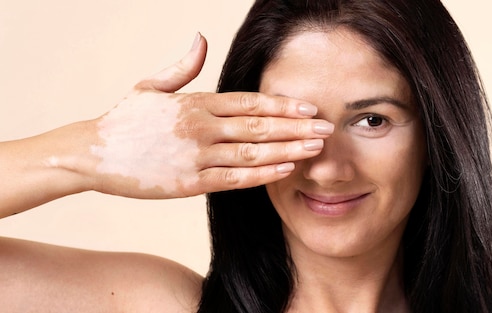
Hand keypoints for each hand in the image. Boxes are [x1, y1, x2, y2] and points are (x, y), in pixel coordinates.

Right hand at [84, 33, 332, 197]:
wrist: (91, 154)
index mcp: (196, 103)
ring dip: (288, 150)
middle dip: (296, 128)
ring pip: (252, 152)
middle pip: (259, 126)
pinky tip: (286, 169)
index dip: (282, 104)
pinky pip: (234, 179)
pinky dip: (262, 174)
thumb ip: (183, 66)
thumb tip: (200, 36)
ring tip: (315, 150)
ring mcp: (196, 157)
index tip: (309, 108)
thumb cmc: (124, 120)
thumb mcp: (151, 86)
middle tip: (327, 129)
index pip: (249, 102)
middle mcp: (201, 128)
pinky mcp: (190, 184)